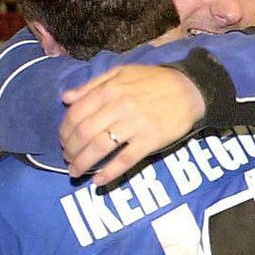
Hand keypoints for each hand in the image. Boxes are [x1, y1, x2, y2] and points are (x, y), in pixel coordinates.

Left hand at [60, 65, 205, 183]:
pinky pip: (125, 159)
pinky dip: (109, 173)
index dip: (65, 131)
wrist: (191, 89)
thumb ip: (92, 85)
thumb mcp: (121, 73)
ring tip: (76, 172)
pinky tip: (98, 181)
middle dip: (71, 150)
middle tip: (68, 159)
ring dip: (83, 163)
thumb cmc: (155, 81)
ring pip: (100, 148)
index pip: (76, 114)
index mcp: (110, 90)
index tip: (63, 141)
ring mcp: (135, 125)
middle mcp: (119, 107)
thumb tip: (66, 98)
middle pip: (85, 133)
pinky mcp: (151, 140)